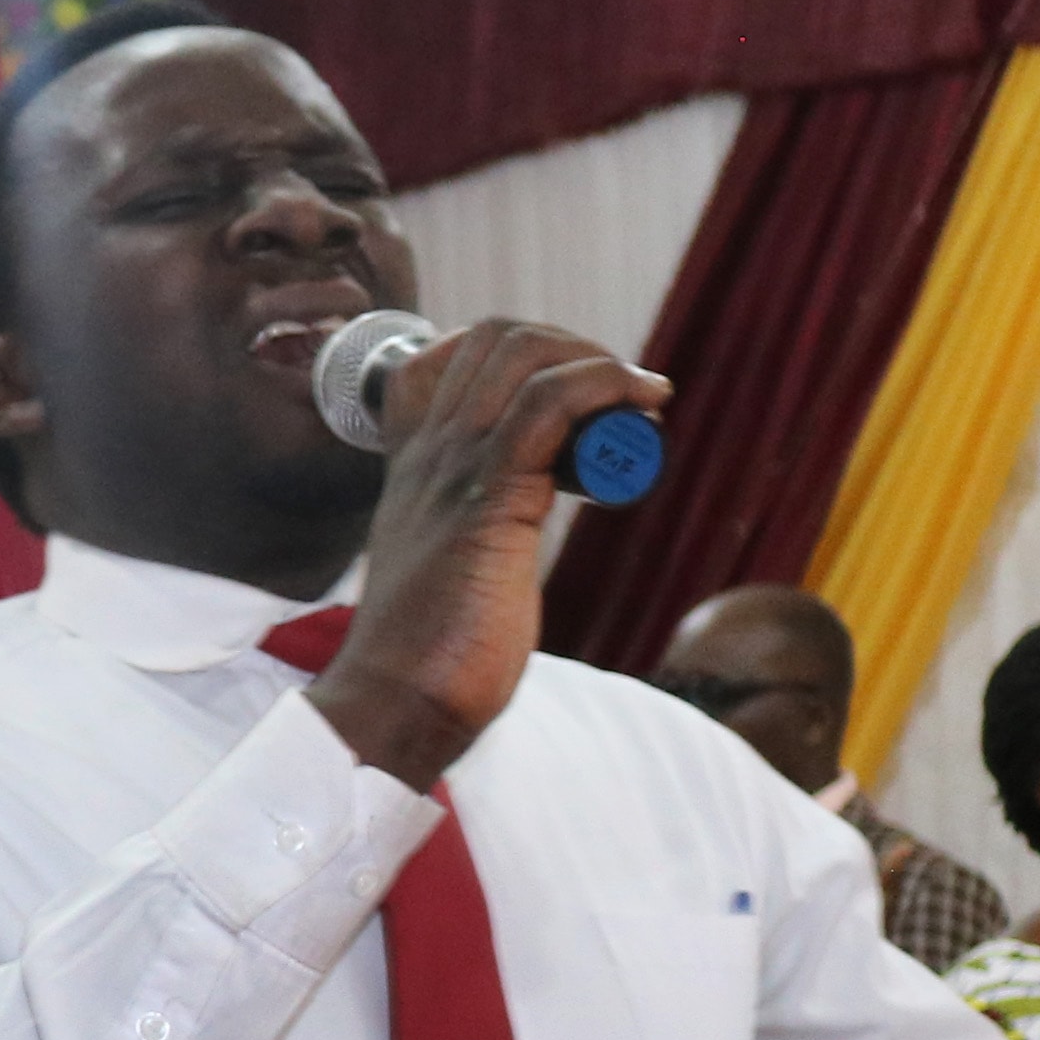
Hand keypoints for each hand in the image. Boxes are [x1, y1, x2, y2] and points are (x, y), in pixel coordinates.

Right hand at [300, 320, 667, 789]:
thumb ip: (468, 540)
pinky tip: (642, 406)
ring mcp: (452, 471)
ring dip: (598, 361)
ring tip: (641, 404)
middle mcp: (427, 454)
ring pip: (522, 355)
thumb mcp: (446, 571)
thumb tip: (508, 549)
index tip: (573, 396)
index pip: (442, 360)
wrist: (397, 702)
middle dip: (573, 347)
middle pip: (494, 337)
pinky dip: (604, 385)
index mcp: (412, 467)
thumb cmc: (430, 656)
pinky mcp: (487, 500)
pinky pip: (548, 405)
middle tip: (622, 399)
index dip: (519, 354)